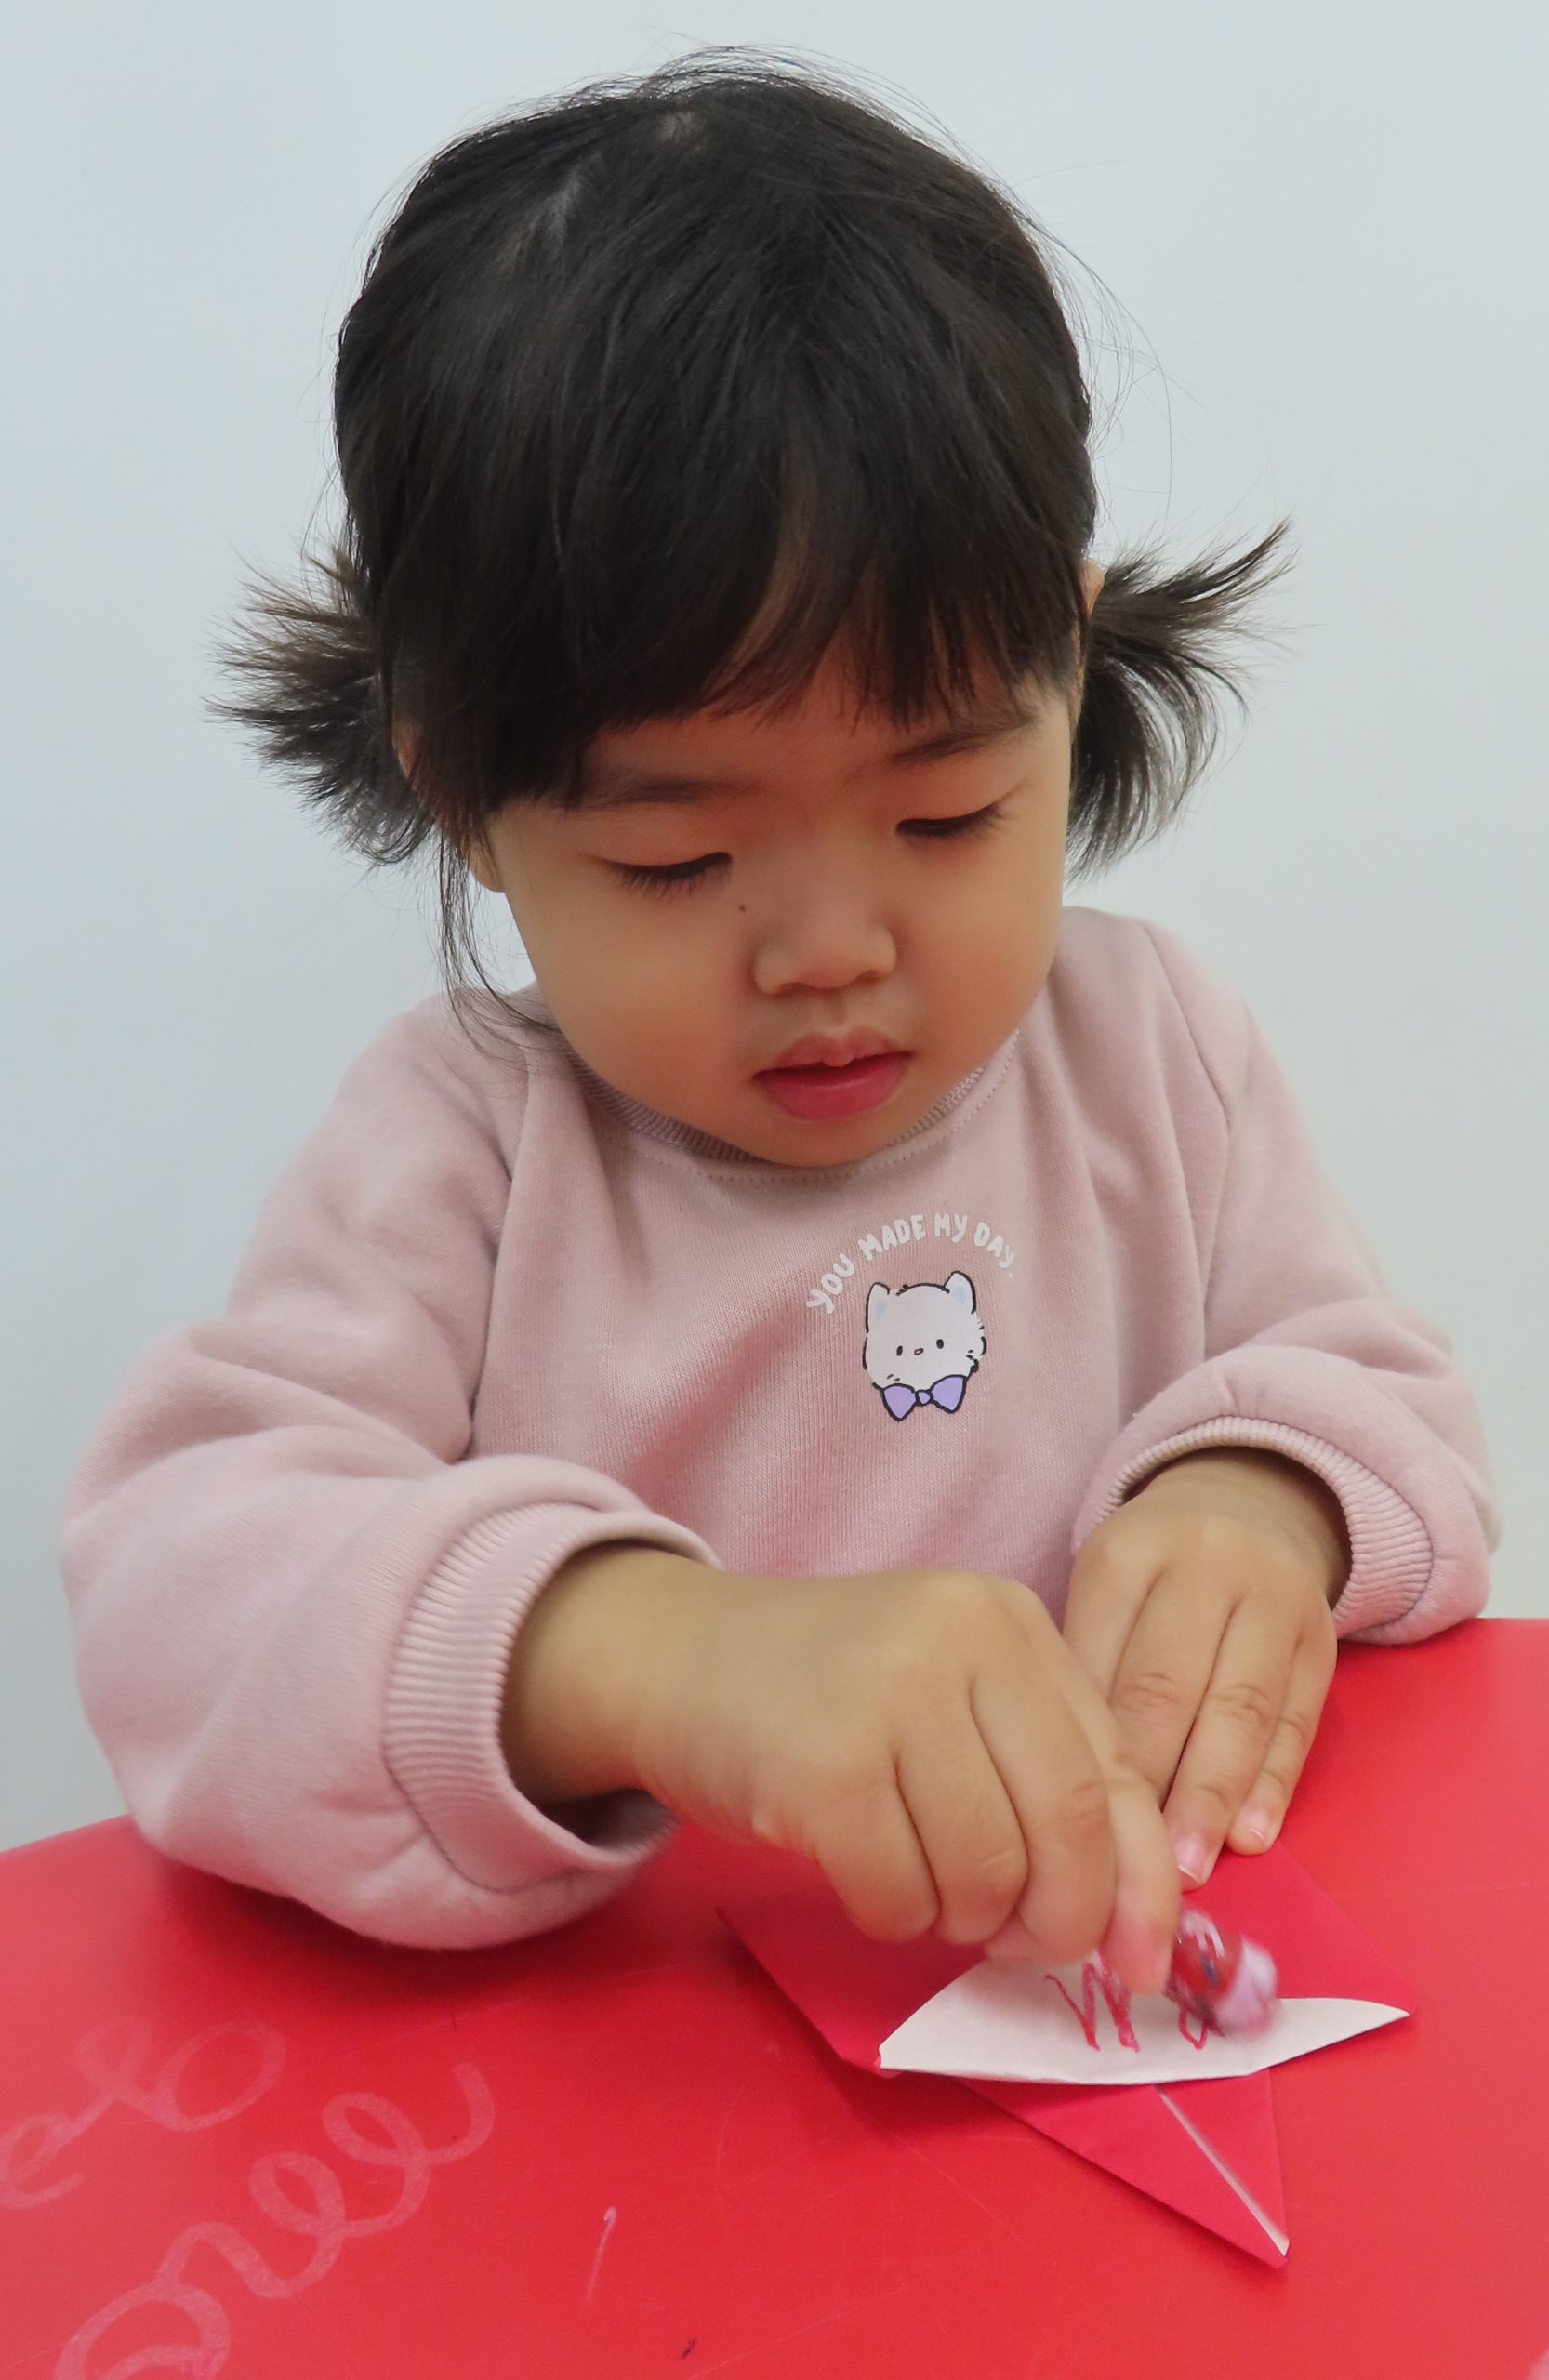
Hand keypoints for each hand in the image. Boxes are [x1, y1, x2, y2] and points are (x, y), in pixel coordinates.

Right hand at [505, 1545, 1180, 1992]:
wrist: (671, 1659)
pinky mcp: (821, 1766)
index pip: (1114, 1771)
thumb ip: (1040, 1776)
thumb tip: (1137, 1925)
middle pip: (1064, 1827)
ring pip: (985, 1873)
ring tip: (917, 1882)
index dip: (1143, 1884)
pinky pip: (899, 1896)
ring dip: (959, 1919)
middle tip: (1017, 1946)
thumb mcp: (950, 1697)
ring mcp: (888, 1696)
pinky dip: (891, 1917)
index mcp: (1008, 1621)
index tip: (1143, 1963)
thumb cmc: (826, 1695)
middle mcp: (960, 1639)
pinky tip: (860, 1875)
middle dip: (1057, 1919)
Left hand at [1061, 1449, 1346, 1883]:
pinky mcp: (1322, 1639)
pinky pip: (1298, 1719)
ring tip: (1188, 1866)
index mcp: (1128, 1552)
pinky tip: (1252, 1836)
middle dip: (1149, 1781)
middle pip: (1170, 1685)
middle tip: (1125, 1862)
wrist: (1250, 1506)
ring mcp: (1273, 1598)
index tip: (1067, 1823)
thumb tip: (1071, 1791)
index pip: (1102, 1658)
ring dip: (1212, 1795)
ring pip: (1241, 1706)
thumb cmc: (1150, 1577)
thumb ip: (1088, 1669)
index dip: (1088, 1746)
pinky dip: (1274, 1784)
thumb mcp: (1103, 1591)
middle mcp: (1204, 1565)